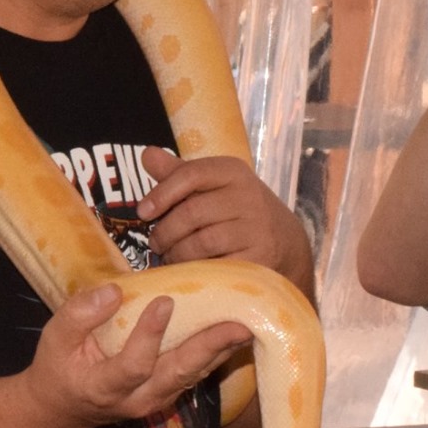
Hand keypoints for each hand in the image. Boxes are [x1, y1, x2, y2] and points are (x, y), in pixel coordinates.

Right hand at [22, 286, 252, 427]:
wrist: (61, 407)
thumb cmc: (57, 367)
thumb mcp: (54, 338)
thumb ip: (79, 315)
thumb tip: (113, 291)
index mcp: (104, 387)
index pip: (134, 365)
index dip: (149, 336)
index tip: (165, 302)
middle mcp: (137, 399)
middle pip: (178, 374)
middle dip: (209, 348)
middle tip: (238, 324)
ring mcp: (156, 400)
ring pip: (193, 375)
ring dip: (220, 350)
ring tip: (247, 324)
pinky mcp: (168, 392)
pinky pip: (195, 372)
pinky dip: (215, 352)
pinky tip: (233, 331)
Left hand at [138, 147, 314, 291]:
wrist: (285, 243)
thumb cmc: (236, 212)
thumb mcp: (212, 187)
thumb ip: (179, 174)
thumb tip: (147, 155)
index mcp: (233, 172)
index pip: (191, 174)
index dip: (162, 193)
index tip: (142, 212)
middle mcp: (248, 196)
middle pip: (192, 212)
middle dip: (165, 232)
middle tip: (156, 244)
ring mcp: (257, 229)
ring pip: (201, 243)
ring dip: (177, 254)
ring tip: (171, 258)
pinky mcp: (260, 259)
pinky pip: (216, 267)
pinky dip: (197, 271)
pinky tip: (191, 271)